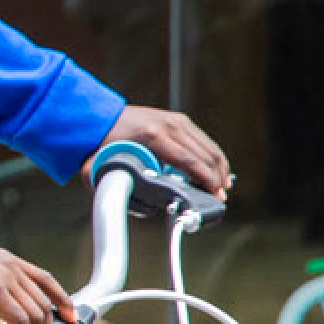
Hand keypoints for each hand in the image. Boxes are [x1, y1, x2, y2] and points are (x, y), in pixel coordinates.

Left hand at [99, 106, 231, 197]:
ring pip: (208, 147)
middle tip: (219, 197)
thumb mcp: (101, 167)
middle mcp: (168, 125)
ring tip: (222, 186)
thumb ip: (110, 187)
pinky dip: (213, 156)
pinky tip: (218, 169)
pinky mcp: (179, 120)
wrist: (100, 117)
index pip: (189, 161)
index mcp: (152, 136)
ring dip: (219, 168)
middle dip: (216, 178)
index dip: (205, 180)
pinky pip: (203, 140)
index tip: (214, 194)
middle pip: (204, 155)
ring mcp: (175, 120)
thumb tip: (126, 206)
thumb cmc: (102, 142)